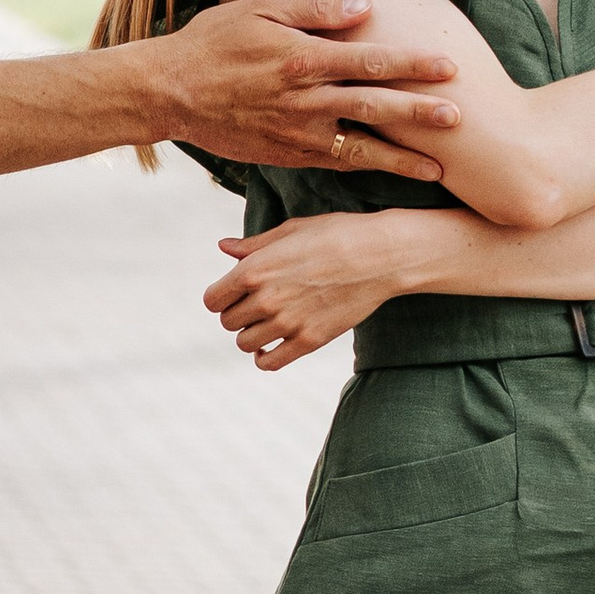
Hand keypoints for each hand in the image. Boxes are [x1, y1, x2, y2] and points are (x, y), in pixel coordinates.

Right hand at [154, 0, 460, 180]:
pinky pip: (334, 163)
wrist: (170, 93)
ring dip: (401, 159)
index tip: (450, 67)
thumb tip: (364, 7)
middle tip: (460, 120)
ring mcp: (296, 133)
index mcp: (304, 59)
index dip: (413, 64)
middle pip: (375, 107)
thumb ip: (315, 7)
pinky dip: (366, 170)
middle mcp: (305, 100)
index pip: (371, 61)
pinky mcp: (286, 155)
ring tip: (439, 170)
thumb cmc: (215, 42)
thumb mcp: (260, 8)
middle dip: (420, 115)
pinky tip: (392, 172)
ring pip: (360, 148)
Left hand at [204, 210, 431, 369]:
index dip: (220, 297)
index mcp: (254, 270)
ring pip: (245, 344)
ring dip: (251, 335)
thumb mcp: (291, 231)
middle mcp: (266, 299)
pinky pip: (269, 363)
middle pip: (227, 322)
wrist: (382, 255)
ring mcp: (288, 323)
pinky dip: (263, 358)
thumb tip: (223, 247)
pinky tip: (269, 347)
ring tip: (266, 322)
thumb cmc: (337, 234)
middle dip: (237, 313)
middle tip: (256, 305)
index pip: (212, 300)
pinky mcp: (309, 341)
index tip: (234, 293)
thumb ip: (253, 245)